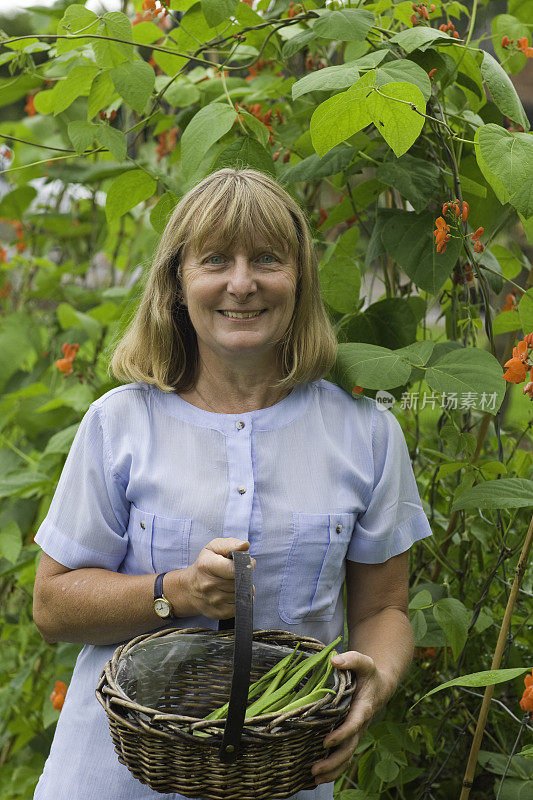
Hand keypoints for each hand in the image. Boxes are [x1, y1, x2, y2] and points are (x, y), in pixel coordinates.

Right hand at [186, 538, 255, 619]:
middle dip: (245, 576)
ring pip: (242, 594)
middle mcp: (209, 585)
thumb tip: (245, 545)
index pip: (233, 568)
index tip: (248, 563)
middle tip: (240, 573)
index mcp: (207, 566)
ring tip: (235, 583)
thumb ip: (230, 544)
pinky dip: (242, 600)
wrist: (188, 589)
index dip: (246, 565)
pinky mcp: (219, 613)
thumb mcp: (213, 548)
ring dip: (244, 588)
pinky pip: (241, 607)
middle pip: (240, 582)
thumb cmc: (204, 566)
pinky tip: (233, 594)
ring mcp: (214, 601)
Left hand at [311, 651, 393, 785]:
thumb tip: (334, 661)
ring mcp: (356, 734)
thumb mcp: (364, 662)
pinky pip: (344, 757)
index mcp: (364, 708)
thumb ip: (351, 660)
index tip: (326, 742)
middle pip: (349, 748)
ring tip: (314, 778)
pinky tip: (317, 777)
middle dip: (333, 761)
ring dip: (332, 770)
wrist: (380, 685)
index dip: (341, 734)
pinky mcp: (350, 737)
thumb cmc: (368, 673)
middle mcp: (360, 725)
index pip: (354, 724)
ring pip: (347, 757)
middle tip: (314, 769)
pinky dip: (333, 769)